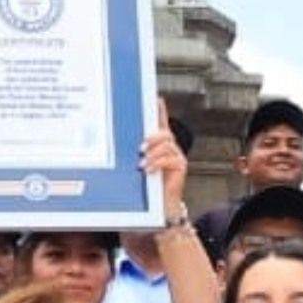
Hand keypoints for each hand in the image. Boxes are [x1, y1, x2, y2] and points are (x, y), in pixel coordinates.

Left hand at [140, 97, 187, 215]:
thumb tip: (121, 145)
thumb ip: (137, 155)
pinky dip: (157, 164)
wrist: (161, 203)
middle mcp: (170, 147)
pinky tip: (148, 170)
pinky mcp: (181, 165)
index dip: (160, 111)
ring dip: (152, 154)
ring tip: (142, 164)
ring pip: (166, 145)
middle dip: (152, 138)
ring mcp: (177, 155)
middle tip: (141, 148)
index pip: (161, 124)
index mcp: (160, 145)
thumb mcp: (140, 166)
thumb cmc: (148, 184)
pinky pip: (170, 159)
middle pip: (164, 133)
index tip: (157, 99)